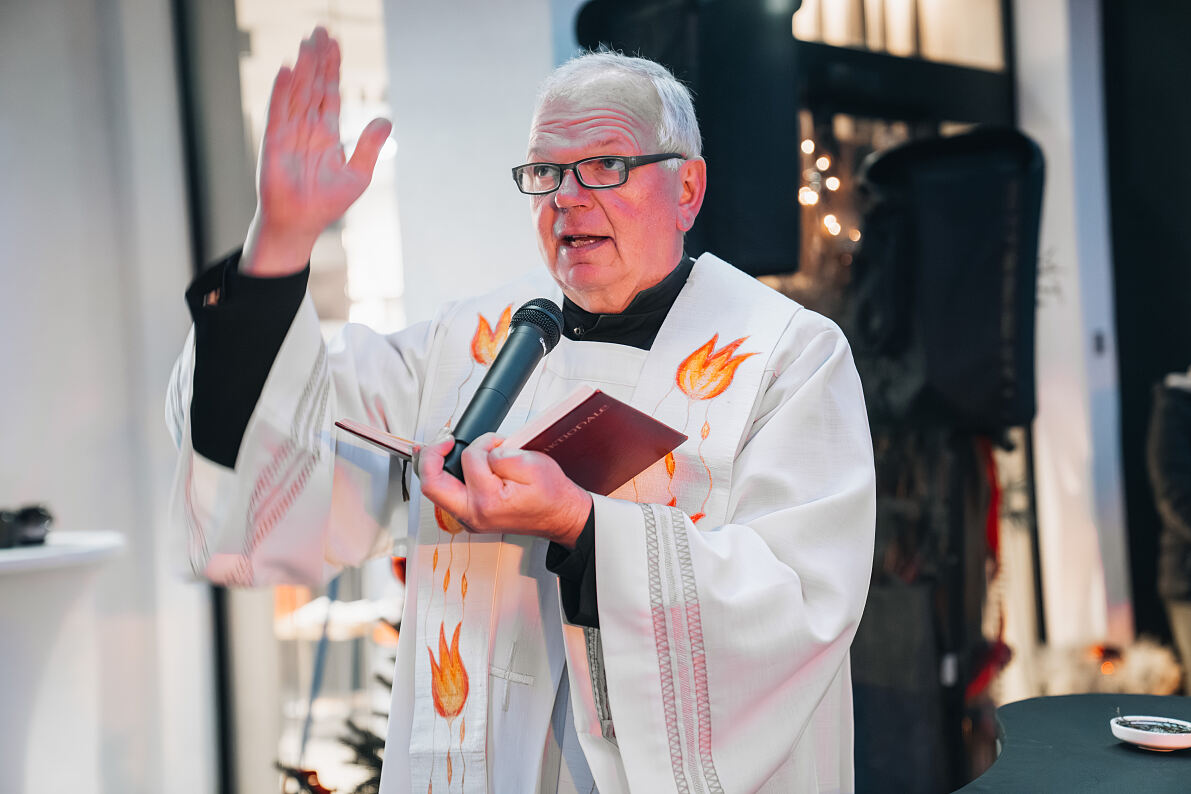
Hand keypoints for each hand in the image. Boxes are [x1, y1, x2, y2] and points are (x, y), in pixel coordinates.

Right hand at [242, 27, 391, 276]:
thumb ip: (370, 146)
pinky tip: (287, 70)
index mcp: (326, 134)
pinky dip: (282, 91)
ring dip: (303, 67)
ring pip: (298, 91)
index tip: (335, 45)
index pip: (330, 93)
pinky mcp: (275, 142)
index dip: (333, 69)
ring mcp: (289, 132)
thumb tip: (386, 119)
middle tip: (321, 30)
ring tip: (308, 42)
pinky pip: (279, 111)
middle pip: (314, 85)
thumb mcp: (357, 175)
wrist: (301, 223)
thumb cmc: (326, 204)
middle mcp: (307, 128)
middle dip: (318, 59)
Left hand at [417, 434, 592, 548]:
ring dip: (439, 466)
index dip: (482, 443)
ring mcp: (470, 518)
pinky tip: (449, 463)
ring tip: (446, 449)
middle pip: (432, 485)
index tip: (493, 442)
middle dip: (431, 456)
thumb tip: (485, 451)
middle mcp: (473, 515)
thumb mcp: (531, 464)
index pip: (469, 460)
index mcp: (487, 502)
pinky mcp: (471, 516)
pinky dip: (447, 476)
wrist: (561, 515)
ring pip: (436, 490)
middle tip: (441, 441)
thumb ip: (501, 455)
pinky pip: (447, 495)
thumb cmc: (551, 495)